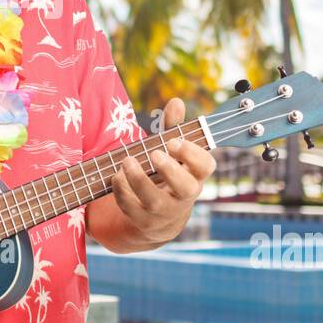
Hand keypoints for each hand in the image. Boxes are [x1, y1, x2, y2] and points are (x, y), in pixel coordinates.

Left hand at [110, 96, 214, 246]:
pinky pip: (131, 209)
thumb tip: (176, 102)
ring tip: (127, 160)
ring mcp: (164, 211)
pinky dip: (121, 192)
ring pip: (154, 200)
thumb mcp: (172, 153)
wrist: (160, 217)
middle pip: (185, 187)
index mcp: (195, 175)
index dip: (193, 154)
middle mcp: (184, 195)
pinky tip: (116, 176)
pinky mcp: (144, 221)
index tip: (174, 142)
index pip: (206, 166)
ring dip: (138, 180)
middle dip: (170, 170)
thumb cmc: (168, 174)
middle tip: (155, 153)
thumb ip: (173, 127)